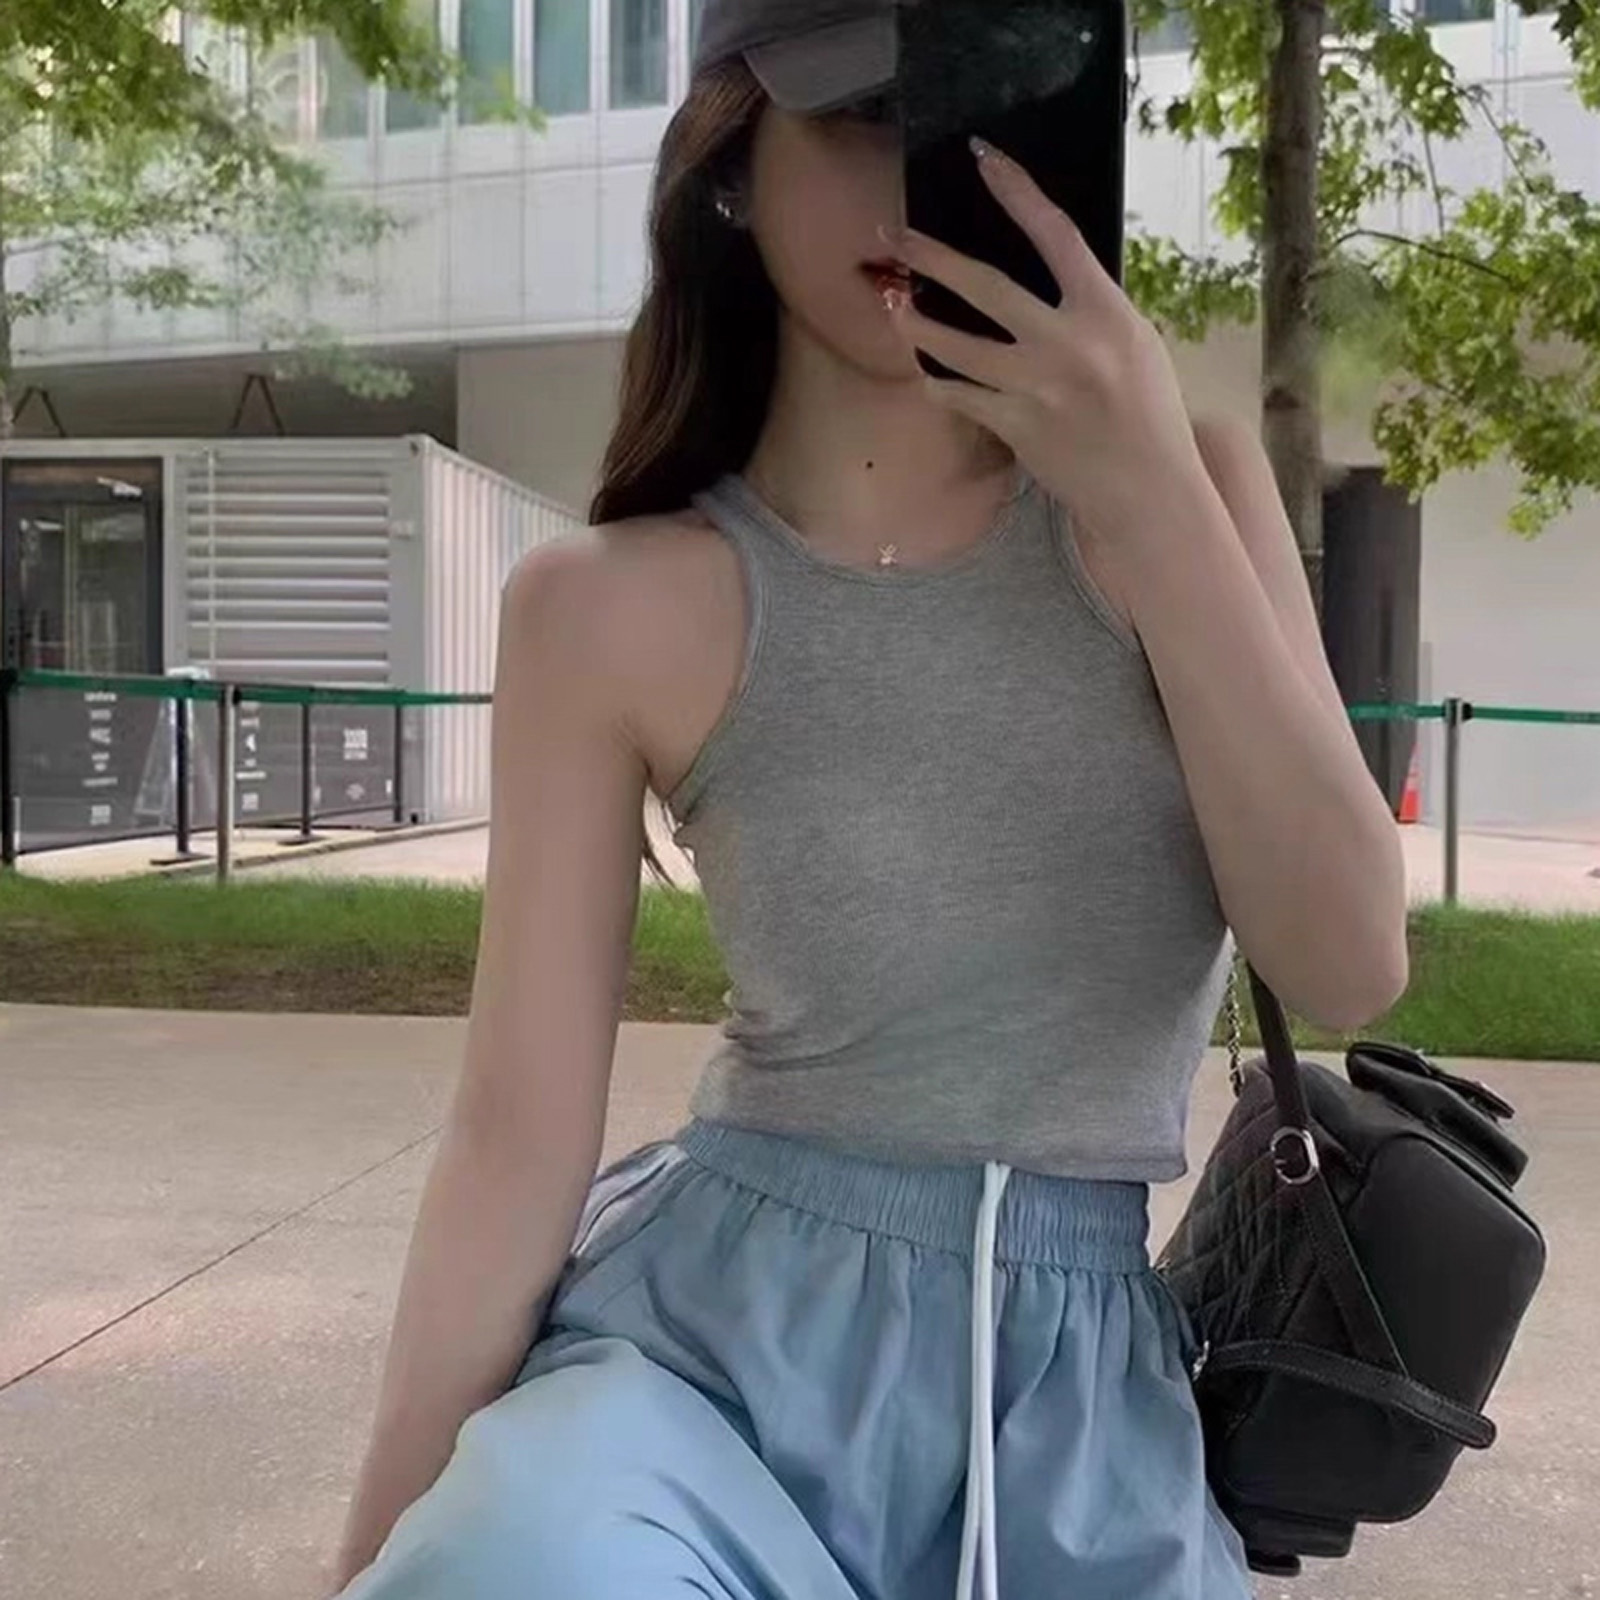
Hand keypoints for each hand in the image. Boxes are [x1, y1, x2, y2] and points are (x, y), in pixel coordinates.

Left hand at [883, 139, 1207, 548]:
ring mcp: (1036, 387)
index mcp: (1106, 312)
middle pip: (986, 285)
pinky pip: (960, 396)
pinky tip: (927, 374)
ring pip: (956, 345)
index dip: (1016, 191)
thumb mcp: (1136, 346)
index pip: (1055, 234)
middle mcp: (1067, 343)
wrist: (1148, 489)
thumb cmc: (1150, 416)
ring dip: (916, 323)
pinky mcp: (1015, 426)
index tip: (982, 157)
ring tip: (892, 306)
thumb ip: (1091, 312)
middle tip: (895, 236)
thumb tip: (1047, 283)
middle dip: (933, 258)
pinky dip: (940, 383)